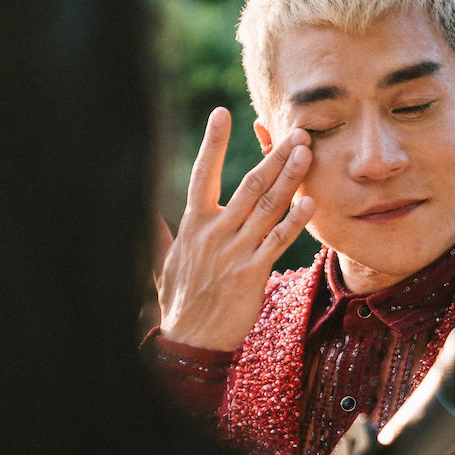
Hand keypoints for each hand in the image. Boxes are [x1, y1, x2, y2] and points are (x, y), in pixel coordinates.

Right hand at [156, 108, 314, 350]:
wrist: (189, 341)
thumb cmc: (178, 302)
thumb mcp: (161, 263)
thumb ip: (157, 233)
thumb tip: (143, 213)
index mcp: (192, 224)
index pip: (203, 173)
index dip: (212, 143)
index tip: (222, 113)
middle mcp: (214, 232)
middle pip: (248, 185)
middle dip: (274, 156)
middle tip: (295, 131)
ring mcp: (234, 252)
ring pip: (267, 207)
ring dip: (290, 178)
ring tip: (307, 153)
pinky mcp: (252, 273)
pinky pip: (278, 241)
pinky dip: (295, 221)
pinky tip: (311, 202)